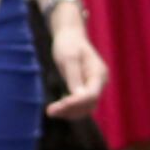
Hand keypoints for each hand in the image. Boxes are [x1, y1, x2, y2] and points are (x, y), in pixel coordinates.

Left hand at [40, 1, 106, 119]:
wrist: (70, 37)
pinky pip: (81, 105)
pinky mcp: (87, 90)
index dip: (76, 103)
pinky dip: (70, 109)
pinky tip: (57, 108)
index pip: (91, 95)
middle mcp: (100, 83)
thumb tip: (78, 97)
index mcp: (98, 74)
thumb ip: (74, 77)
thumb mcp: (68, 58)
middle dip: (70, 110)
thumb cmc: (68, 44)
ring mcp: (94, 87)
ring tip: (51, 111)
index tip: (58, 106)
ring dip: (69, 112)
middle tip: (49, 111)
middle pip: (89, 104)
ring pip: (86, 108)